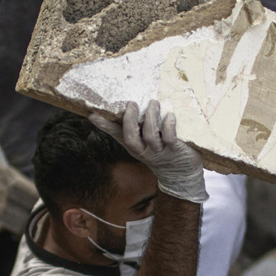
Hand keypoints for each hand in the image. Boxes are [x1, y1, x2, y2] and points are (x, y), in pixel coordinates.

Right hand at [89, 101, 207, 203]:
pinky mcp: (174, 150)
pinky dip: (169, 125)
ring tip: (153, 103)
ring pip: (150, 135)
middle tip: (132, 103)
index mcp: (134, 146)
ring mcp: (158, 151)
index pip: (116, 134)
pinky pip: (169, 138)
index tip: (92, 114)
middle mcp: (143, 150)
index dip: (104, 125)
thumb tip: (127, 104)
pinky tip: (170, 115)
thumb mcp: (146, 140)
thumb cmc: (162, 151)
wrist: (182, 172)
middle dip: (129, 120)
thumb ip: (137, 126)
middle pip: (130, 137)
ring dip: (150, 117)